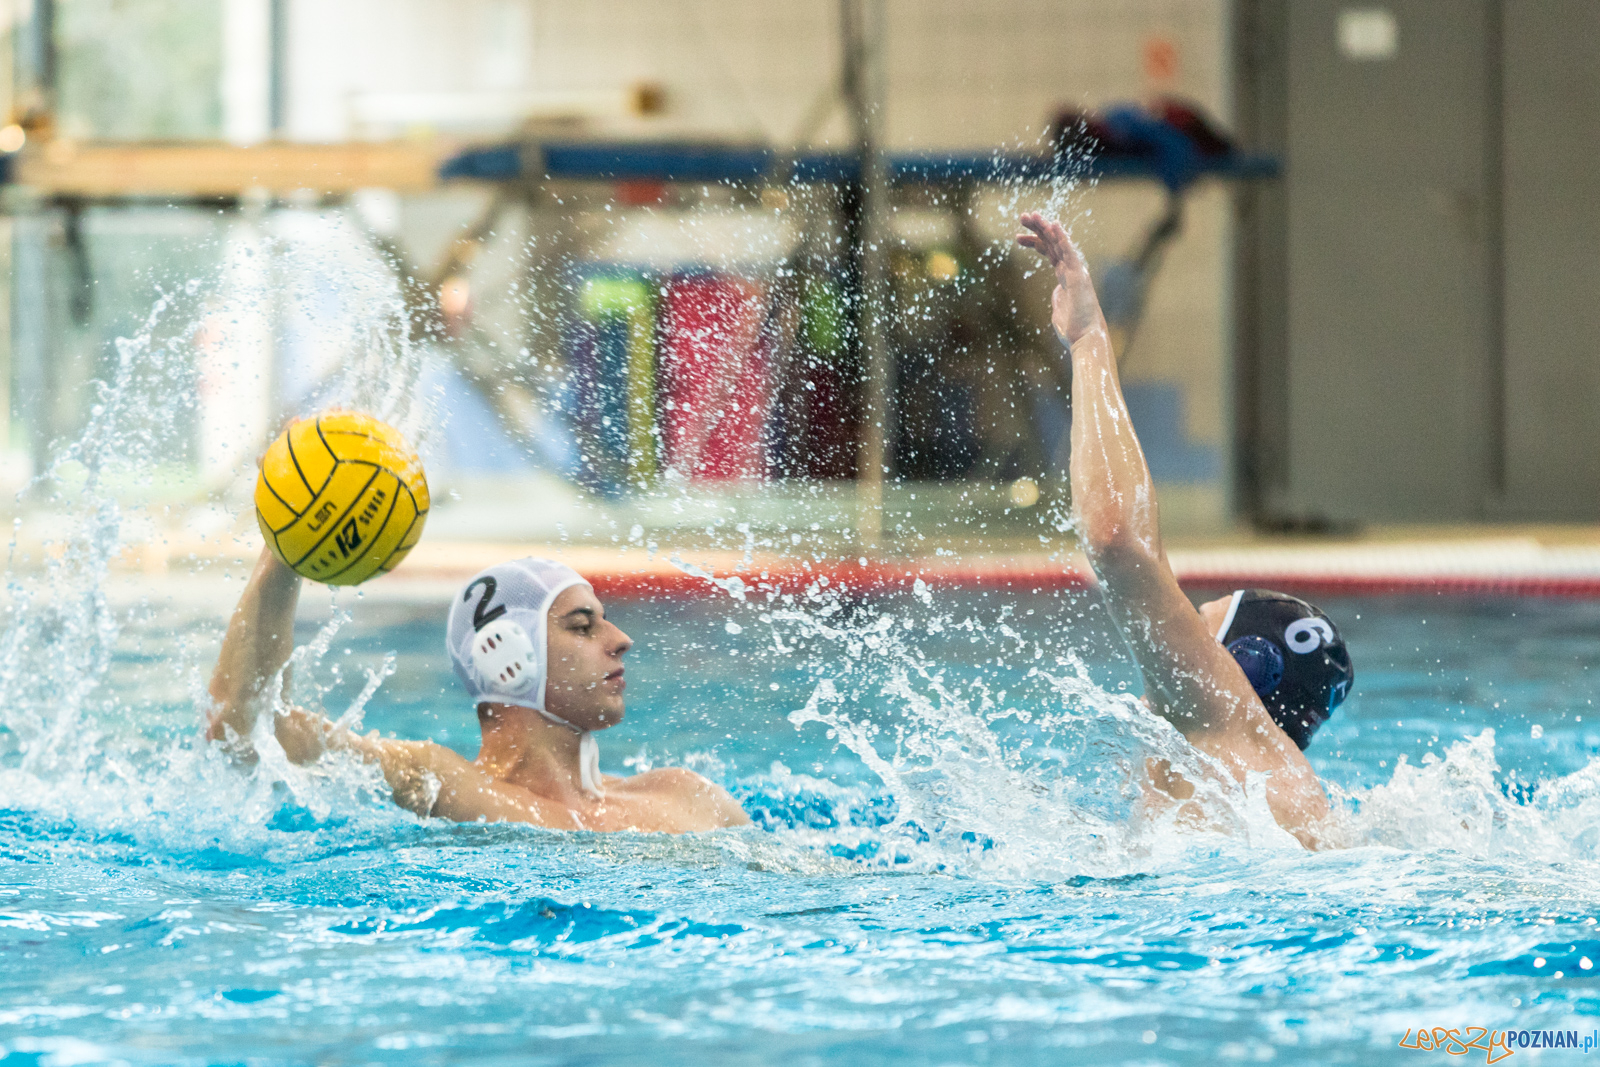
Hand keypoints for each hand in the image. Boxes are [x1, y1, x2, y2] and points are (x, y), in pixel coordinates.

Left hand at [1017, 212, 1105, 345]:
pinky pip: (1070, 253)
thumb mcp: (1059, 311)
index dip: (1034, 242)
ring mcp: (1075, 272)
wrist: (1085, 340)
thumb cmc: (1073, 330)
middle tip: (1022, 216)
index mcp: (1065, 277)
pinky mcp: (1078, 277)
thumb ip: (1057, 299)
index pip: (1049, 253)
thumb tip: (1056, 294)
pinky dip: (1062, 238)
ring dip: (1045, 228)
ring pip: (1059, 244)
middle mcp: (1071, 270)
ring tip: (1031, 215)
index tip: (1017, 236)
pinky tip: (1053, 226)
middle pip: (1052, 243)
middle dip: (1037, 229)